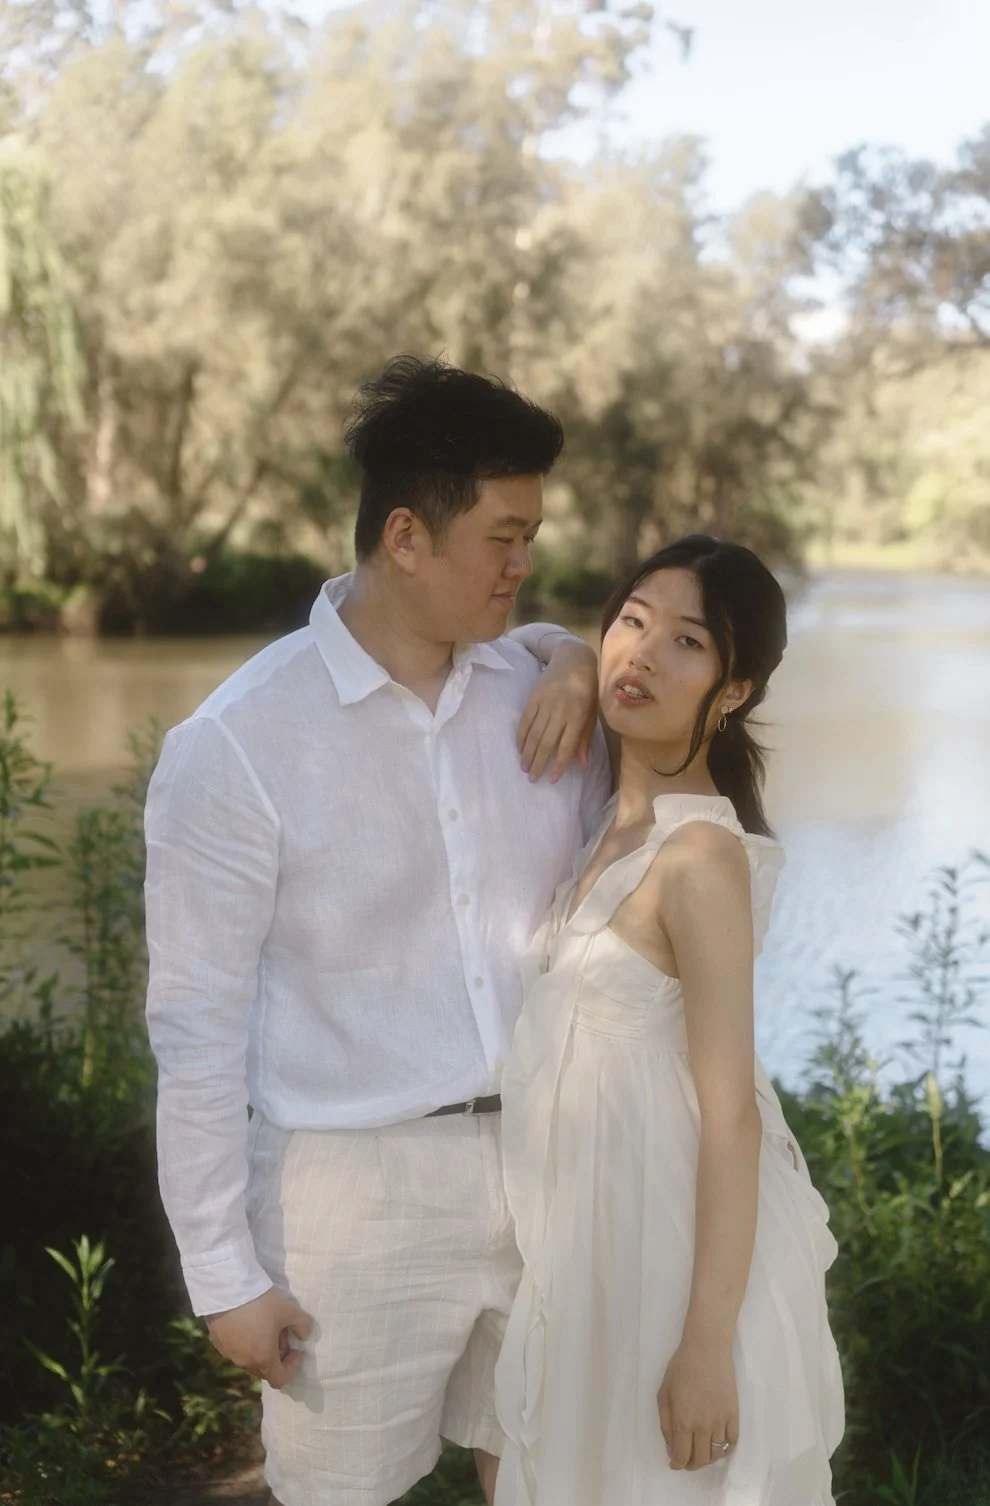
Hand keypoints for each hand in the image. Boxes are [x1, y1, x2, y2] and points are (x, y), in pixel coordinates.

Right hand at [206, 1286, 312, 1389]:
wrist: (227, 1288)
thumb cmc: (261, 1302)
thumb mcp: (289, 1310)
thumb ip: (303, 1326)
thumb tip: (303, 1336)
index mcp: (263, 1358)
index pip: (279, 1380)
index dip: (291, 1367)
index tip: (296, 1349)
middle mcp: (244, 1361)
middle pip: (264, 1369)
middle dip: (277, 1355)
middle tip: (281, 1332)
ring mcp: (228, 1352)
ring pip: (248, 1359)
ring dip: (260, 1349)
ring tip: (264, 1324)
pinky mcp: (217, 1341)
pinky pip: (235, 1348)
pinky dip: (245, 1341)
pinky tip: (247, 1320)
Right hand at [517, 638, 598, 782]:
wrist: (573, 658)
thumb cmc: (587, 689)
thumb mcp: (592, 713)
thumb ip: (585, 739)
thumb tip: (582, 765)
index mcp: (578, 715)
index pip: (566, 746)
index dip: (559, 764)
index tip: (552, 780)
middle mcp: (560, 710)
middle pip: (547, 742)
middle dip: (538, 763)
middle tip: (532, 779)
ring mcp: (545, 703)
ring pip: (534, 733)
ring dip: (527, 753)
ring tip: (524, 768)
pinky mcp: (534, 697)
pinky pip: (525, 720)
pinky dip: (521, 736)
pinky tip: (519, 748)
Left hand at [657, 1338, 738, 1470]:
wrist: (706, 1350)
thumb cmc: (681, 1368)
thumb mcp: (663, 1394)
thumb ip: (666, 1424)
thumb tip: (671, 1448)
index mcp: (683, 1421)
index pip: (682, 1456)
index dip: (678, 1465)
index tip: (675, 1464)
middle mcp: (703, 1426)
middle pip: (701, 1459)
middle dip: (692, 1465)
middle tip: (687, 1460)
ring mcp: (721, 1422)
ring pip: (717, 1454)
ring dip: (708, 1459)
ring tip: (701, 1452)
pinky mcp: (734, 1415)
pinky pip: (732, 1442)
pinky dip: (725, 1449)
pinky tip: (718, 1445)